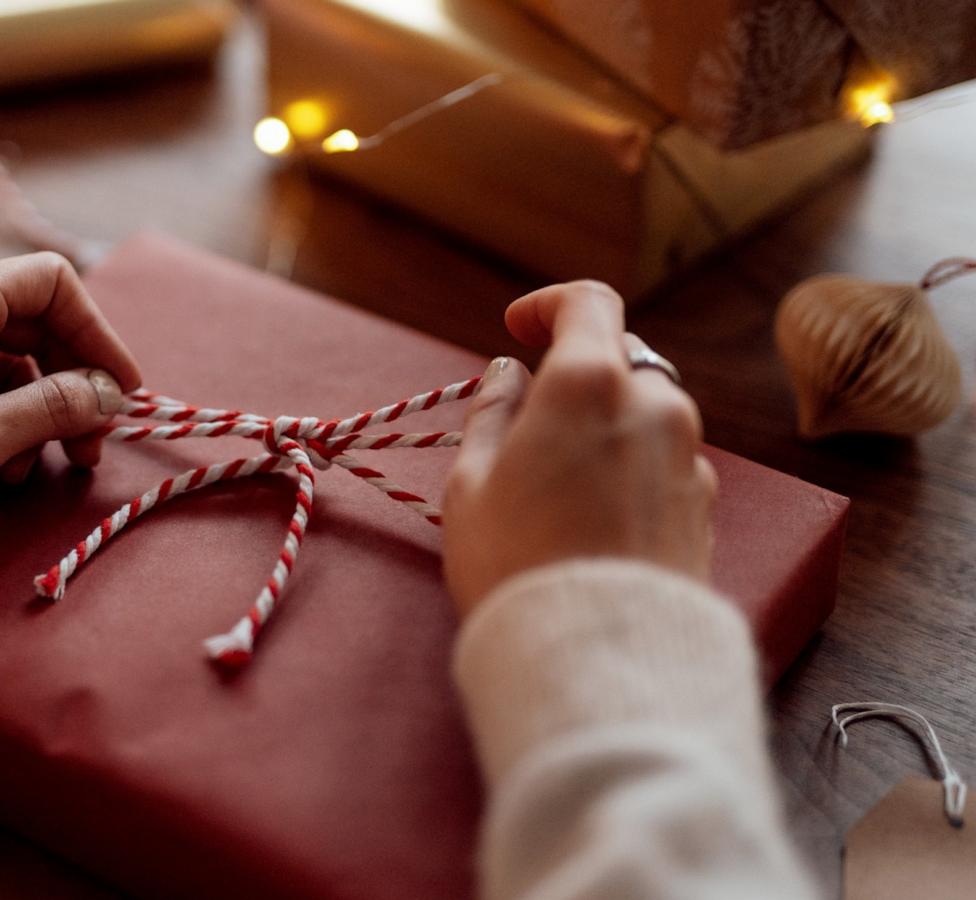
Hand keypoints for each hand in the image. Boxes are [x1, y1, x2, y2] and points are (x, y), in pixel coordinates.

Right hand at [441, 281, 715, 614]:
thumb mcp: (471, 483)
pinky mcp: (705, 508)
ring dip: (606, 430)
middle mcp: (655, 405)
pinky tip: (593, 523)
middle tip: (527, 428)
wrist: (594, 653)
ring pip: (646, 417)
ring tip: (557, 489)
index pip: (587, 302)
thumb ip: (492, 412)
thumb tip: (509, 373)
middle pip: (620, 362)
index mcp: (591, 382)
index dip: (549, 306)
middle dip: (575, 381)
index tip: (518, 329)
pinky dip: (630, 474)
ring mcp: (689, 457)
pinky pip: (663, 467)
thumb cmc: (514, 563)